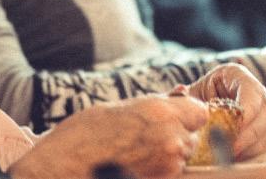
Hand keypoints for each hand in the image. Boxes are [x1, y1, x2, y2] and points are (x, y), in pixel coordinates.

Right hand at [11, 95, 206, 178]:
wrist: (65, 168)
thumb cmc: (85, 133)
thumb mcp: (121, 107)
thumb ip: (155, 103)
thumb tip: (181, 94)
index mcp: (161, 113)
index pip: (200, 112)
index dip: (188, 112)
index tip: (176, 114)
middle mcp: (171, 140)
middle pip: (193, 135)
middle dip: (179, 132)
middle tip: (149, 132)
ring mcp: (168, 167)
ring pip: (183, 155)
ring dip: (170, 151)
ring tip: (139, 149)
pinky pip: (172, 171)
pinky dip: (161, 167)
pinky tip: (137, 162)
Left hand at [186, 64, 265, 158]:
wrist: (210, 104)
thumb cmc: (200, 97)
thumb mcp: (192, 93)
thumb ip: (184, 96)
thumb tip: (181, 91)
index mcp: (236, 76)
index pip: (251, 93)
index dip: (244, 116)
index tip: (227, 135)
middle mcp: (258, 90)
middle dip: (249, 136)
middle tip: (229, 152)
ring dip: (260, 145)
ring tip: (237, 157)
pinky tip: (248, 158)